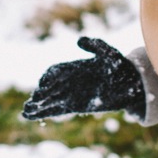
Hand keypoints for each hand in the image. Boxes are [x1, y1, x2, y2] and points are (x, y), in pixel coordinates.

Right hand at [22, 37, 145, 119]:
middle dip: (40, 94)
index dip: (48, 78)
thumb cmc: (120, 66)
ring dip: (37, 105)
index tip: (45, 85)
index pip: (55, 71)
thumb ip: (96, 46)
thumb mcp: (109, 54)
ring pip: (50, 100)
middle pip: (49, 87)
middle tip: (34, 101)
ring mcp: (71, 94)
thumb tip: (79, 41)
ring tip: (26, 112)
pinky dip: (44, 113)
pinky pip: (56, 110)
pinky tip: (30, 116)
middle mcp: (69, 80)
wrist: (131, 84)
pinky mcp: (75, 106)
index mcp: (74, 67)